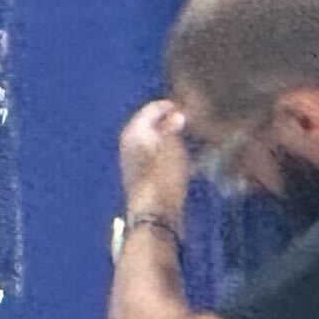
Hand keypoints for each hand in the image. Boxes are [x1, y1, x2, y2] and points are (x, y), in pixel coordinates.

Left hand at [118, 101, 193, 224]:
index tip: (189, 104)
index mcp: (134, 132)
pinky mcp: (141, 178)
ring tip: (188, 134)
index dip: (170, 105)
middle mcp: (129, 144)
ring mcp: (133, 162)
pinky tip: (180, 156)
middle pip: (150, 124)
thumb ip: (172, 126)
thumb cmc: (163, 175)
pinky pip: (155, 156)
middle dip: (168, 119)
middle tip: (190, 117)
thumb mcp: (172, 145)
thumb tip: (176, 114)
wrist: (153, 214)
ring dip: (168, 136)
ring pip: (152, 140)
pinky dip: (166, 151)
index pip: (151, 108)